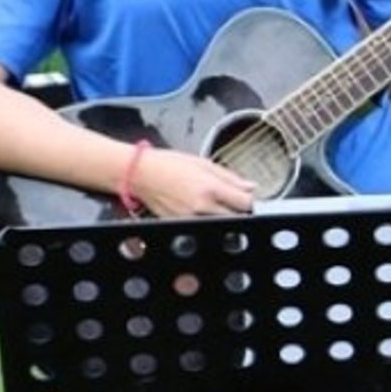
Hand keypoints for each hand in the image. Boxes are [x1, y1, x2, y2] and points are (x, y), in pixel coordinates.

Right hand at [133, 145, 259, 217]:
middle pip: (236, 218)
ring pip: (221, 226)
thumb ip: (230, 177)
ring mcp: (191, 220)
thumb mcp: (202, 163)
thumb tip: (250, 187)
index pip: (245, 203)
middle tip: (231, 201)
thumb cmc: (167, 164)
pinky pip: (204, 228)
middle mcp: (202, 207)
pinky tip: (200, 210)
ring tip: (213, 204)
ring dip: (224, 217)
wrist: (140, 174)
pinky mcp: (182, 227)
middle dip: (238, 211)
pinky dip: (208, 222)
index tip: (245, 196)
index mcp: (210, 188)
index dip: (248, 200)